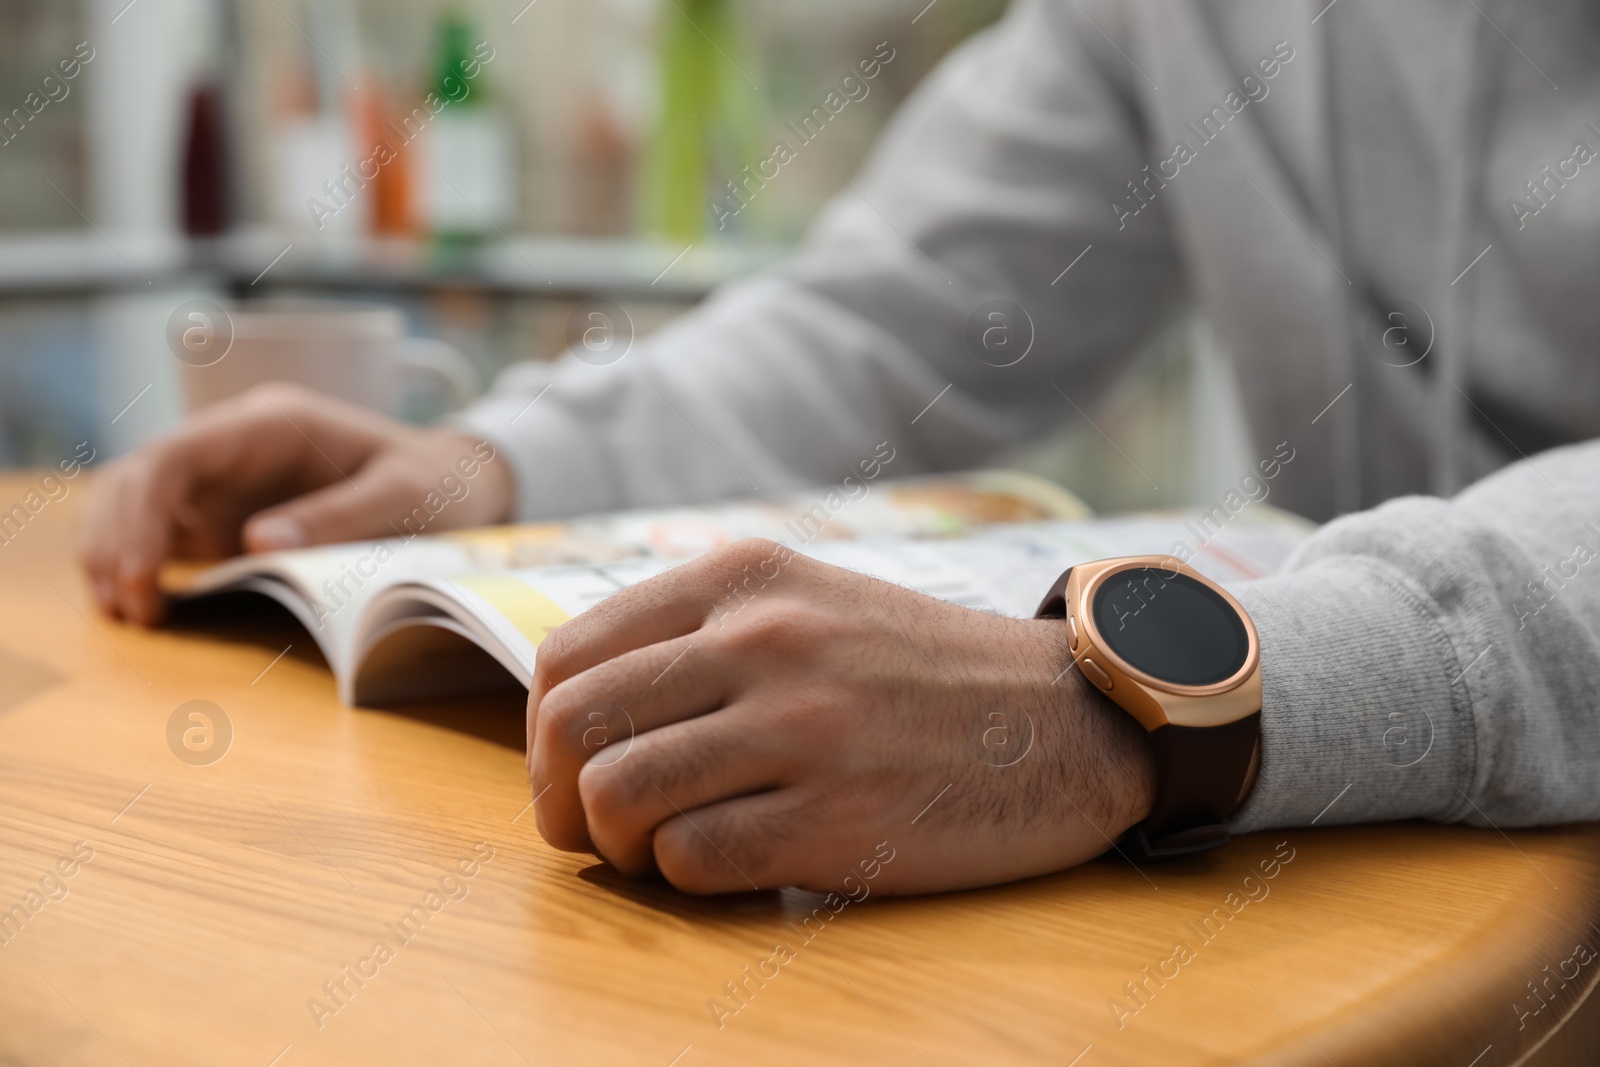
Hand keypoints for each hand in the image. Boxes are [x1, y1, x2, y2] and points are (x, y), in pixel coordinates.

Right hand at [81, 383, 513, 624]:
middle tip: (131, 609)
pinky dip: (139, 564)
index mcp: (271, 424)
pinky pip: (159, 531)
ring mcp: (224, 478)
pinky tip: (143, 607)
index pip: (175, 454)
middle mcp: (234, 445)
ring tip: (129, 614)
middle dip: (117, 540)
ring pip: (134, 501)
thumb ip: (341, 515)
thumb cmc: (433, 484)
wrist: (454, 484)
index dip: (141, 513)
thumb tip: (258, 543)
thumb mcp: (405, 496)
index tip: (140, 574)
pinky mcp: (224, 513)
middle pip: (139, 477)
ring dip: (115, 551)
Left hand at [528, 539, 1154, 895]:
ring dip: (620, 845)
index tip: (571, 772)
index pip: (569, 655)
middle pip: (574, 727)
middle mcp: (766, 639)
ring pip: (619, 796)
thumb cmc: (923, 672)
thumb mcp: (812, 598)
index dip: (544, 733)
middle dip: (558, 797)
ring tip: (664, 849)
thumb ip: (700, 629)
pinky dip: (689, 878)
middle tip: (594, 829)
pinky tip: (735, 863)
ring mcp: (804, 728)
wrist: (1070, 719)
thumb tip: (571, 705)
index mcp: (746, 577)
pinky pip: (694, 861)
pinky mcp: (839, 818)